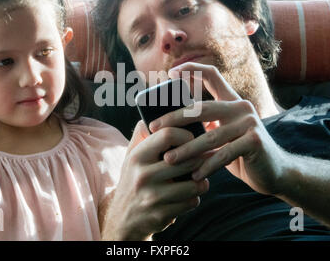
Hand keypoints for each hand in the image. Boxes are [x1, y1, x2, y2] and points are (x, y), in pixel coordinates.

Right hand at [102, 120, 208, 240]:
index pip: (168, 134)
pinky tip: (190, 195)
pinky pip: (191, 202)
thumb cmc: (132, 180)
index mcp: (137, 156)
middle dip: (200, 159)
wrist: (123, 219)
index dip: (186, 134)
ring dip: (201, 181)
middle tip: (206, 157)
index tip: (192, 138)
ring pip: (193, 183)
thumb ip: (141, 135)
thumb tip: (153, 110)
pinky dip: (194, 198)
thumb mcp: (131, 157)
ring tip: (200, 178)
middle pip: (187, 160)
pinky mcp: (161, 215)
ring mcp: (152, 196)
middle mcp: (143, 175)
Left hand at [150, 63, 287, 195]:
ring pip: (210, 136)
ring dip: (186, 150)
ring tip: (169, 159)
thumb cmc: (241, 154)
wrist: (276, 172)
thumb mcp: (223, 135)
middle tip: (154, 128)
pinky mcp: (254, 141)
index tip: (171, 72)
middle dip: (174, 118)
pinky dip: (207, 166)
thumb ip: (206, 125)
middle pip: (201, 107)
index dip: (191, 69)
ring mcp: (250, 122)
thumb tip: (170, 122)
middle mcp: (241, 107)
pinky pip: (224, 154)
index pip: (212, 75)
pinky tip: (195, 175)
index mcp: (232, 101)